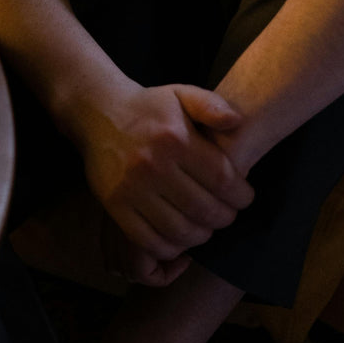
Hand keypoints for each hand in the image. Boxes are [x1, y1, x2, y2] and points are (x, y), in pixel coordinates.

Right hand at [80, 81, 253, 285]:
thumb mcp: (181, 94)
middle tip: (227, 215)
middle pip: (203, 209)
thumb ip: (212, 105)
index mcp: (175, 138)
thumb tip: (237, 121)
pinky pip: (149, 240)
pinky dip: (170, 247)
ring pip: (179, 230)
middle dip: (224, 218)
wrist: (98, 112)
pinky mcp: (114, 205)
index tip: (245, 198)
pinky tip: (179, 238)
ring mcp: (131, 187)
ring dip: (200, 235)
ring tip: (206, 227)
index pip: (221, 179)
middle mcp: (153, 164)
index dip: (240, 195)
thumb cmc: (149, 108)